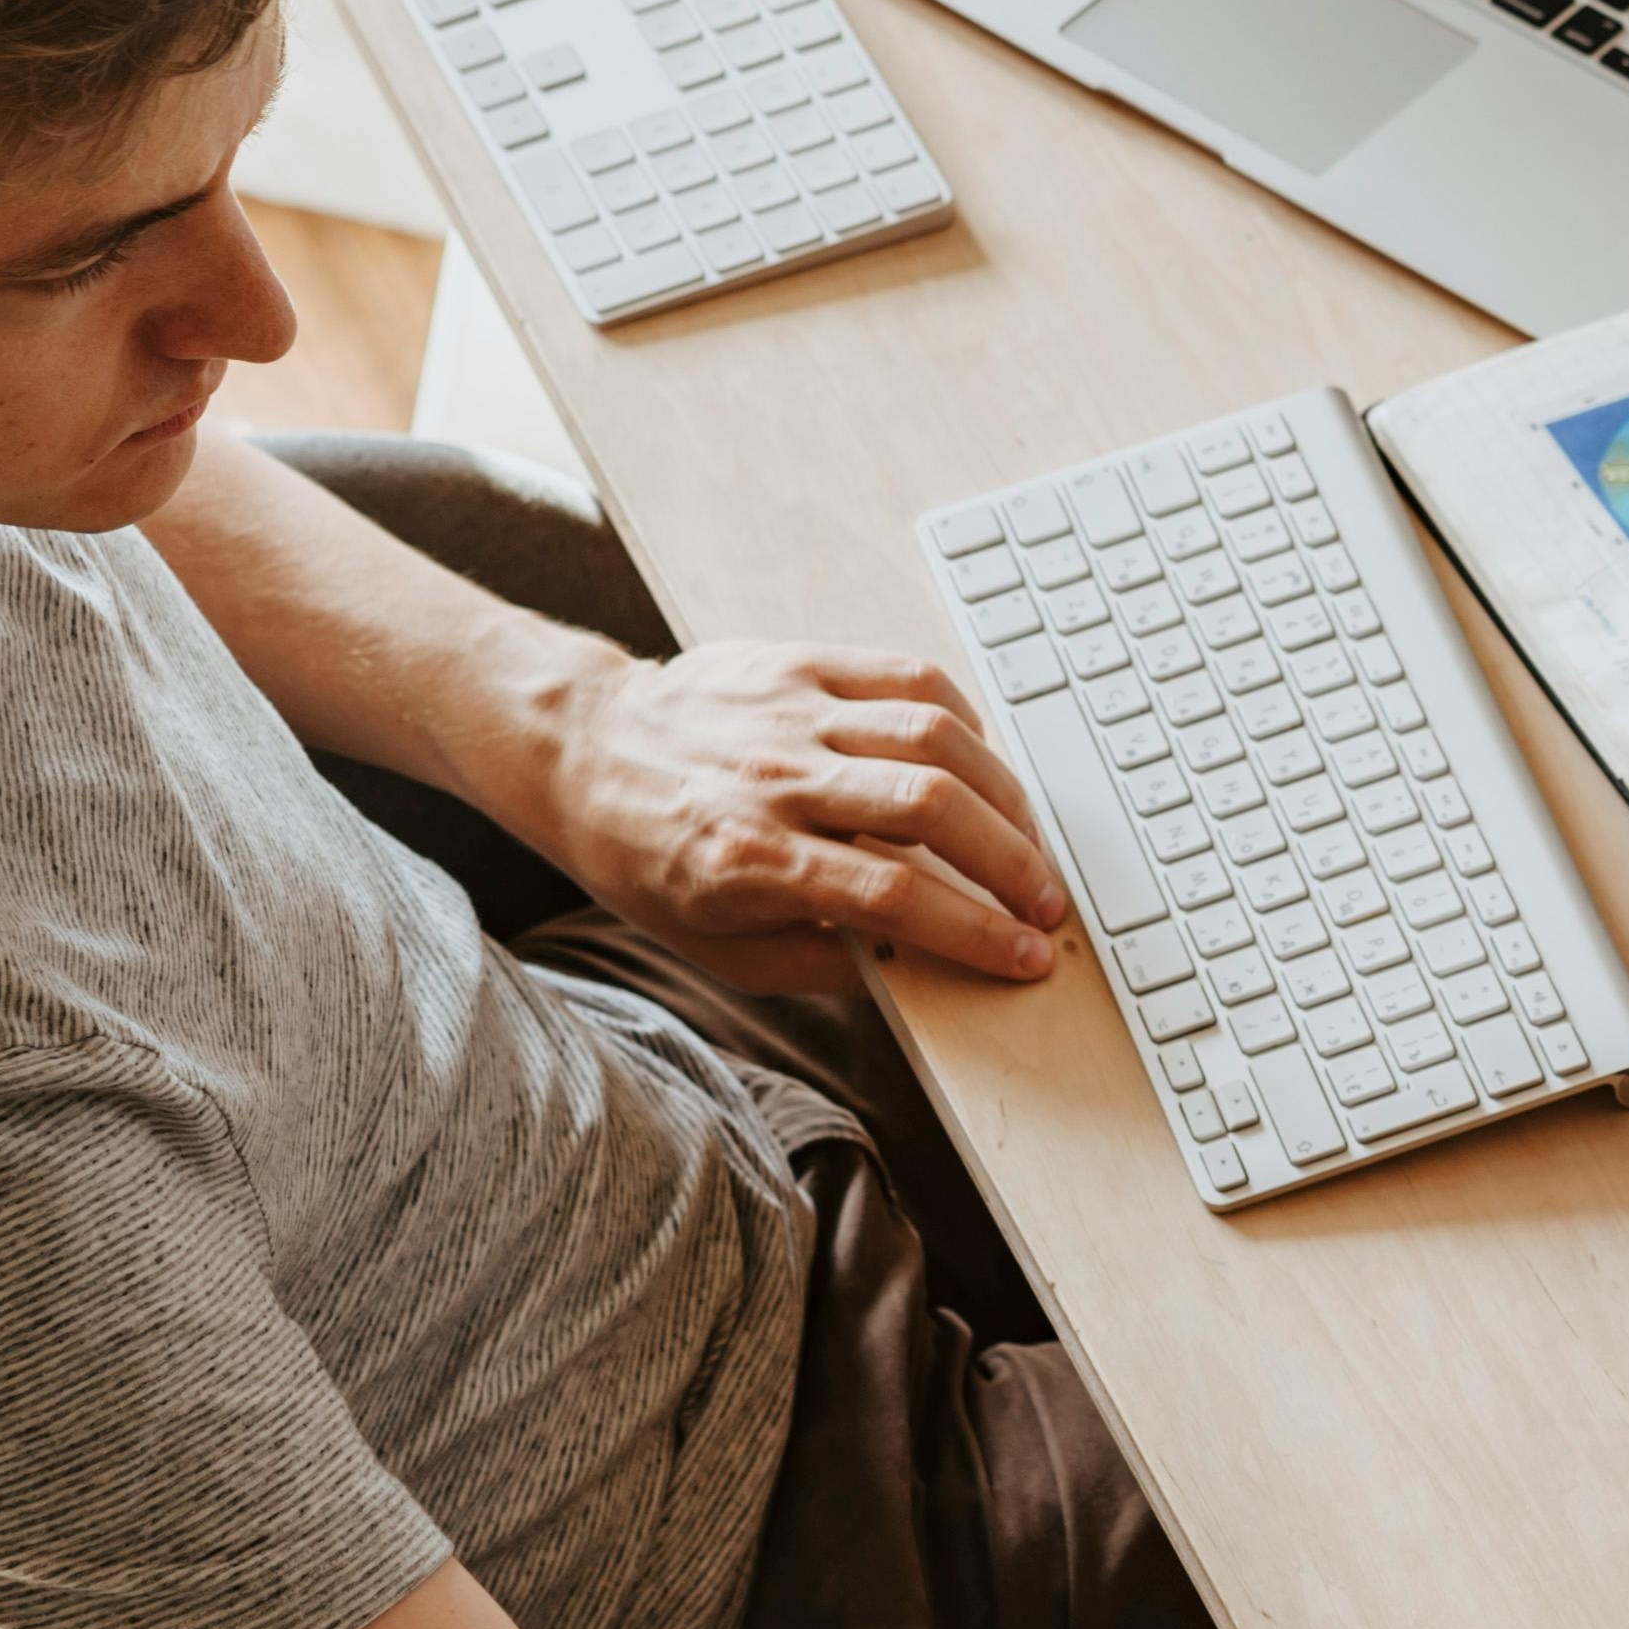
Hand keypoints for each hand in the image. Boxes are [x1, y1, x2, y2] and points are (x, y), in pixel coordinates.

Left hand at [524, 640, 1067, 992]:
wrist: (581, 751)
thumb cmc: (648, 859)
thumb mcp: (718, 948)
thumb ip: (823, 963)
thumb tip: (921, 964)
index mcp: (749, 862)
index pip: (894, 897)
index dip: (976, 931)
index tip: (1027, 956)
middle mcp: (774, 781)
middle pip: (931, 810)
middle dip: (1012, 863)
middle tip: (1047, 902)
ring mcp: (791, 714)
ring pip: (934, 738)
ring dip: (1003, 795)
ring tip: (1027, 841)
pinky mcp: (800, 663)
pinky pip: (909, 679)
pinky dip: (964, 722)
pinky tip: (981, 765)